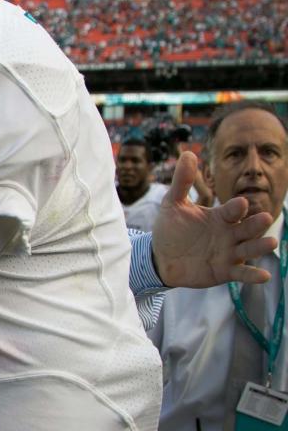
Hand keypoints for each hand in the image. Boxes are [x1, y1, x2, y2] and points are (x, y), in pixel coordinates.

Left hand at [152, 151, 275, 287]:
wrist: (160, 257)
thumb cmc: (170, 229)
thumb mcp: (173, 204)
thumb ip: (182, 181)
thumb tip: (187, 153)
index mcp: (220, 217)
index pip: (232, 210)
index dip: (236, 207)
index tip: (240, 203)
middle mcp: (230, 234)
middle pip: (247, 228)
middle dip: (256, 223)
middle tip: (264, 217)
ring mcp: (229, 253)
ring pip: (249, 249)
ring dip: (260, 246)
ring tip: (271, 242)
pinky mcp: (224, 271)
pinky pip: (241, 274)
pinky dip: (252, 276)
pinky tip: (264, 276)